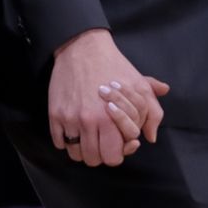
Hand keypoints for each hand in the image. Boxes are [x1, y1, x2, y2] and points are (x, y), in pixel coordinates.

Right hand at [49, 29, 169, 166]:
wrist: (83, 48)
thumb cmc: (114, 66)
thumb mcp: (139, 85)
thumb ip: (152, 111)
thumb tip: (151, 137)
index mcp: (112, 117)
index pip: (115, 155)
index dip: (119, 151)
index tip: (119, 142)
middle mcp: (90, 121)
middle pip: (95, 159)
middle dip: (101, 155)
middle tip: (103, 143)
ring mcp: (70, 119)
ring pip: (76, 155)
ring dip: (83, 150)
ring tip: (89, 138)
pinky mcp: (55, 114)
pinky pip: (59, 143)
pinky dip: (67, 141)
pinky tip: (75, 130)